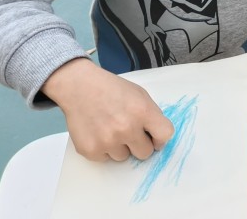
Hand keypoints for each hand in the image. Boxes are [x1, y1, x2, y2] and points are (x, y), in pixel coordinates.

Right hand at [42, 58, 173, 161]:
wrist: (80, 88)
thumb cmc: (112, 89)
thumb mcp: (140, 94)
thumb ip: (151, 115)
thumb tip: (158, 138)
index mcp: (142, 111)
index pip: (165, 135)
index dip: (161, 138)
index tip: (155, 137)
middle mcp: (126, 128)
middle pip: (145, 153)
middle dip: (140, 144)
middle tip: (130, 133)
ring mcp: (107, 141)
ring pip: (124, 157)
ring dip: (120, 147)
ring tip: (111, 128)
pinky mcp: (91, 150)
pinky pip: (106, 158)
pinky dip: (104, 149)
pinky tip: (99, 132)